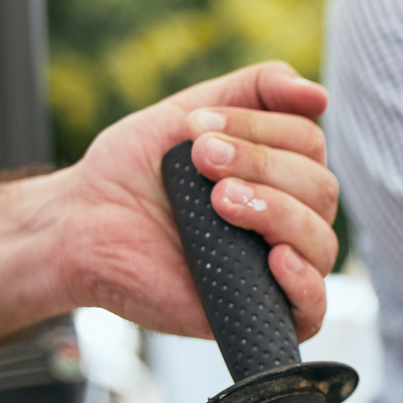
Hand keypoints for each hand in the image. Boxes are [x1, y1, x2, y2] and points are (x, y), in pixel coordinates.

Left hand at [46, 62, 339, 340]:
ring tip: (219, 203)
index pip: (310, 144)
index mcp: (280, 174)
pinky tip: (275, 260)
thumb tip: (319, 95)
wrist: (81, 226)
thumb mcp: (191, 113)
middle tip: (202, 161)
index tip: (198, 131)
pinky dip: (304, 283)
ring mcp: (277, 267)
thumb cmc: (132, 173)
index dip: (261, 130)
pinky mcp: (259, 312)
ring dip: (277, 214)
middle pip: (322, 189)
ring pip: (321, 242)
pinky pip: (314, 308)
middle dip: (263, 167)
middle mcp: (288, 219)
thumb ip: (255, 91)